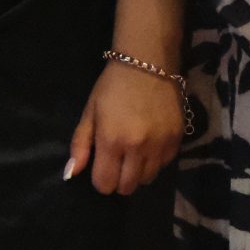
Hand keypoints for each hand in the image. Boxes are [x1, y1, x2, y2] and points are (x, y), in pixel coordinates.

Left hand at [65, 61, 184, 195]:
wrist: (149, 62)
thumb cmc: (113, 86)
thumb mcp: (90, 111)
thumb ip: (80, 144)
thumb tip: (72, 173)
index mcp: (112, 140)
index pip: (105, 184)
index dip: (100, 180)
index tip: (101, 168)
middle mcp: (138, 147)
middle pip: (127, 187)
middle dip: (118, 180)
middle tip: (117, 163)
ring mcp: (160, 145)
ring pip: (148, 180)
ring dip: (138, 173)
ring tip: (133, 154)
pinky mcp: (177, 139)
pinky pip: (164, 165)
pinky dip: (155, 162)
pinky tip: (149, 145)